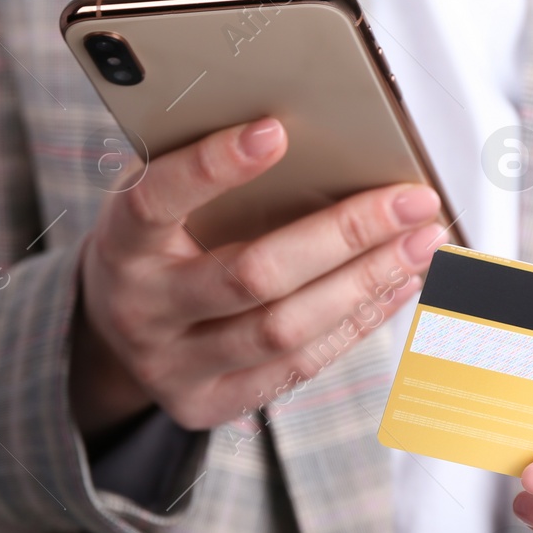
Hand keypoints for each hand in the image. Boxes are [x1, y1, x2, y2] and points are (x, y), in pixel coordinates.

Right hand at [72, 117, 443, 432]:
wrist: (111, 330)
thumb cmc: (156, 241)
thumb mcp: (157, 199)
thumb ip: (204, 170)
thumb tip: (304, 128)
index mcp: (120, 244)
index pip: (156, 201)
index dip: (212, 167)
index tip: (277, 130)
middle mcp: (141, 311)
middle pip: (251, 276)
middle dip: (344, 235)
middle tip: (411, 201)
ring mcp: (173, 367)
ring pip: (285, 331)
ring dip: (366, 283)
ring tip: (420, 243)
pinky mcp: (208, 404)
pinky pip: (298, 367)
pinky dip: (356, 322)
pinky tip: (395, 285)